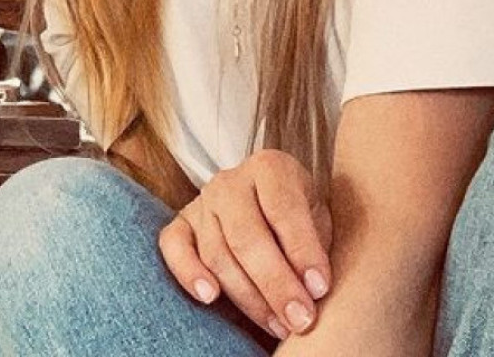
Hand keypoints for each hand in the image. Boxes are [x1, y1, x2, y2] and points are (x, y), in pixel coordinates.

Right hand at [158, 149, 331, 342]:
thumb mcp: (317, 220)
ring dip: (248, 297)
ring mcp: (202, 201)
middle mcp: (231, 181)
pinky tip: (209, 297)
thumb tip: (313, 289)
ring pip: (216, 253)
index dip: (302, 250)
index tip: (319, 289)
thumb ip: (316, 246)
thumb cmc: (297, 218)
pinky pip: (174, 247)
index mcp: (270, 168)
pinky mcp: (180, 224)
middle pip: (246, 235)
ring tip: (278, 324)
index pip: (283, 208)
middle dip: (276, 283)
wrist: (268, 205)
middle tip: (300, 319)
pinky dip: (188, 272)